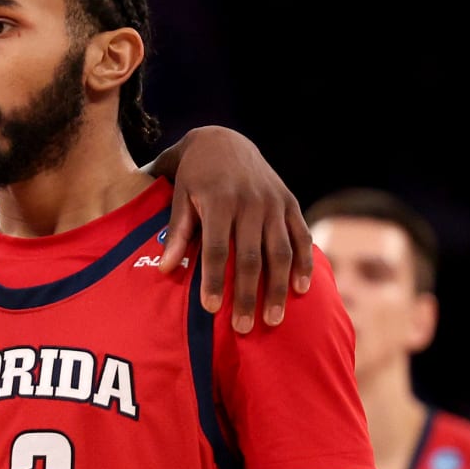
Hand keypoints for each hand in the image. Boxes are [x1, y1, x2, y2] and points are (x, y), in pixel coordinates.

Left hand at [152, 126, 314, 332]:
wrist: (223, 140)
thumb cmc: (194, 176)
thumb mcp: (179, 197)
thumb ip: (176, 233)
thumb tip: (165, 269)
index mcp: (220, 200)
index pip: (217, 247)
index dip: (213, 279)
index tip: (210, 308)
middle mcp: (251, 202)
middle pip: (251, 256)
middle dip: (247, 294)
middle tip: (243, 327)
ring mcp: (274, 203)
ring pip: (279, 252)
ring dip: (278, 288)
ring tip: (273, 319)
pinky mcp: (289, 203)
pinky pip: (300, 236)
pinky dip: (304, 263)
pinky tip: (302, 289)